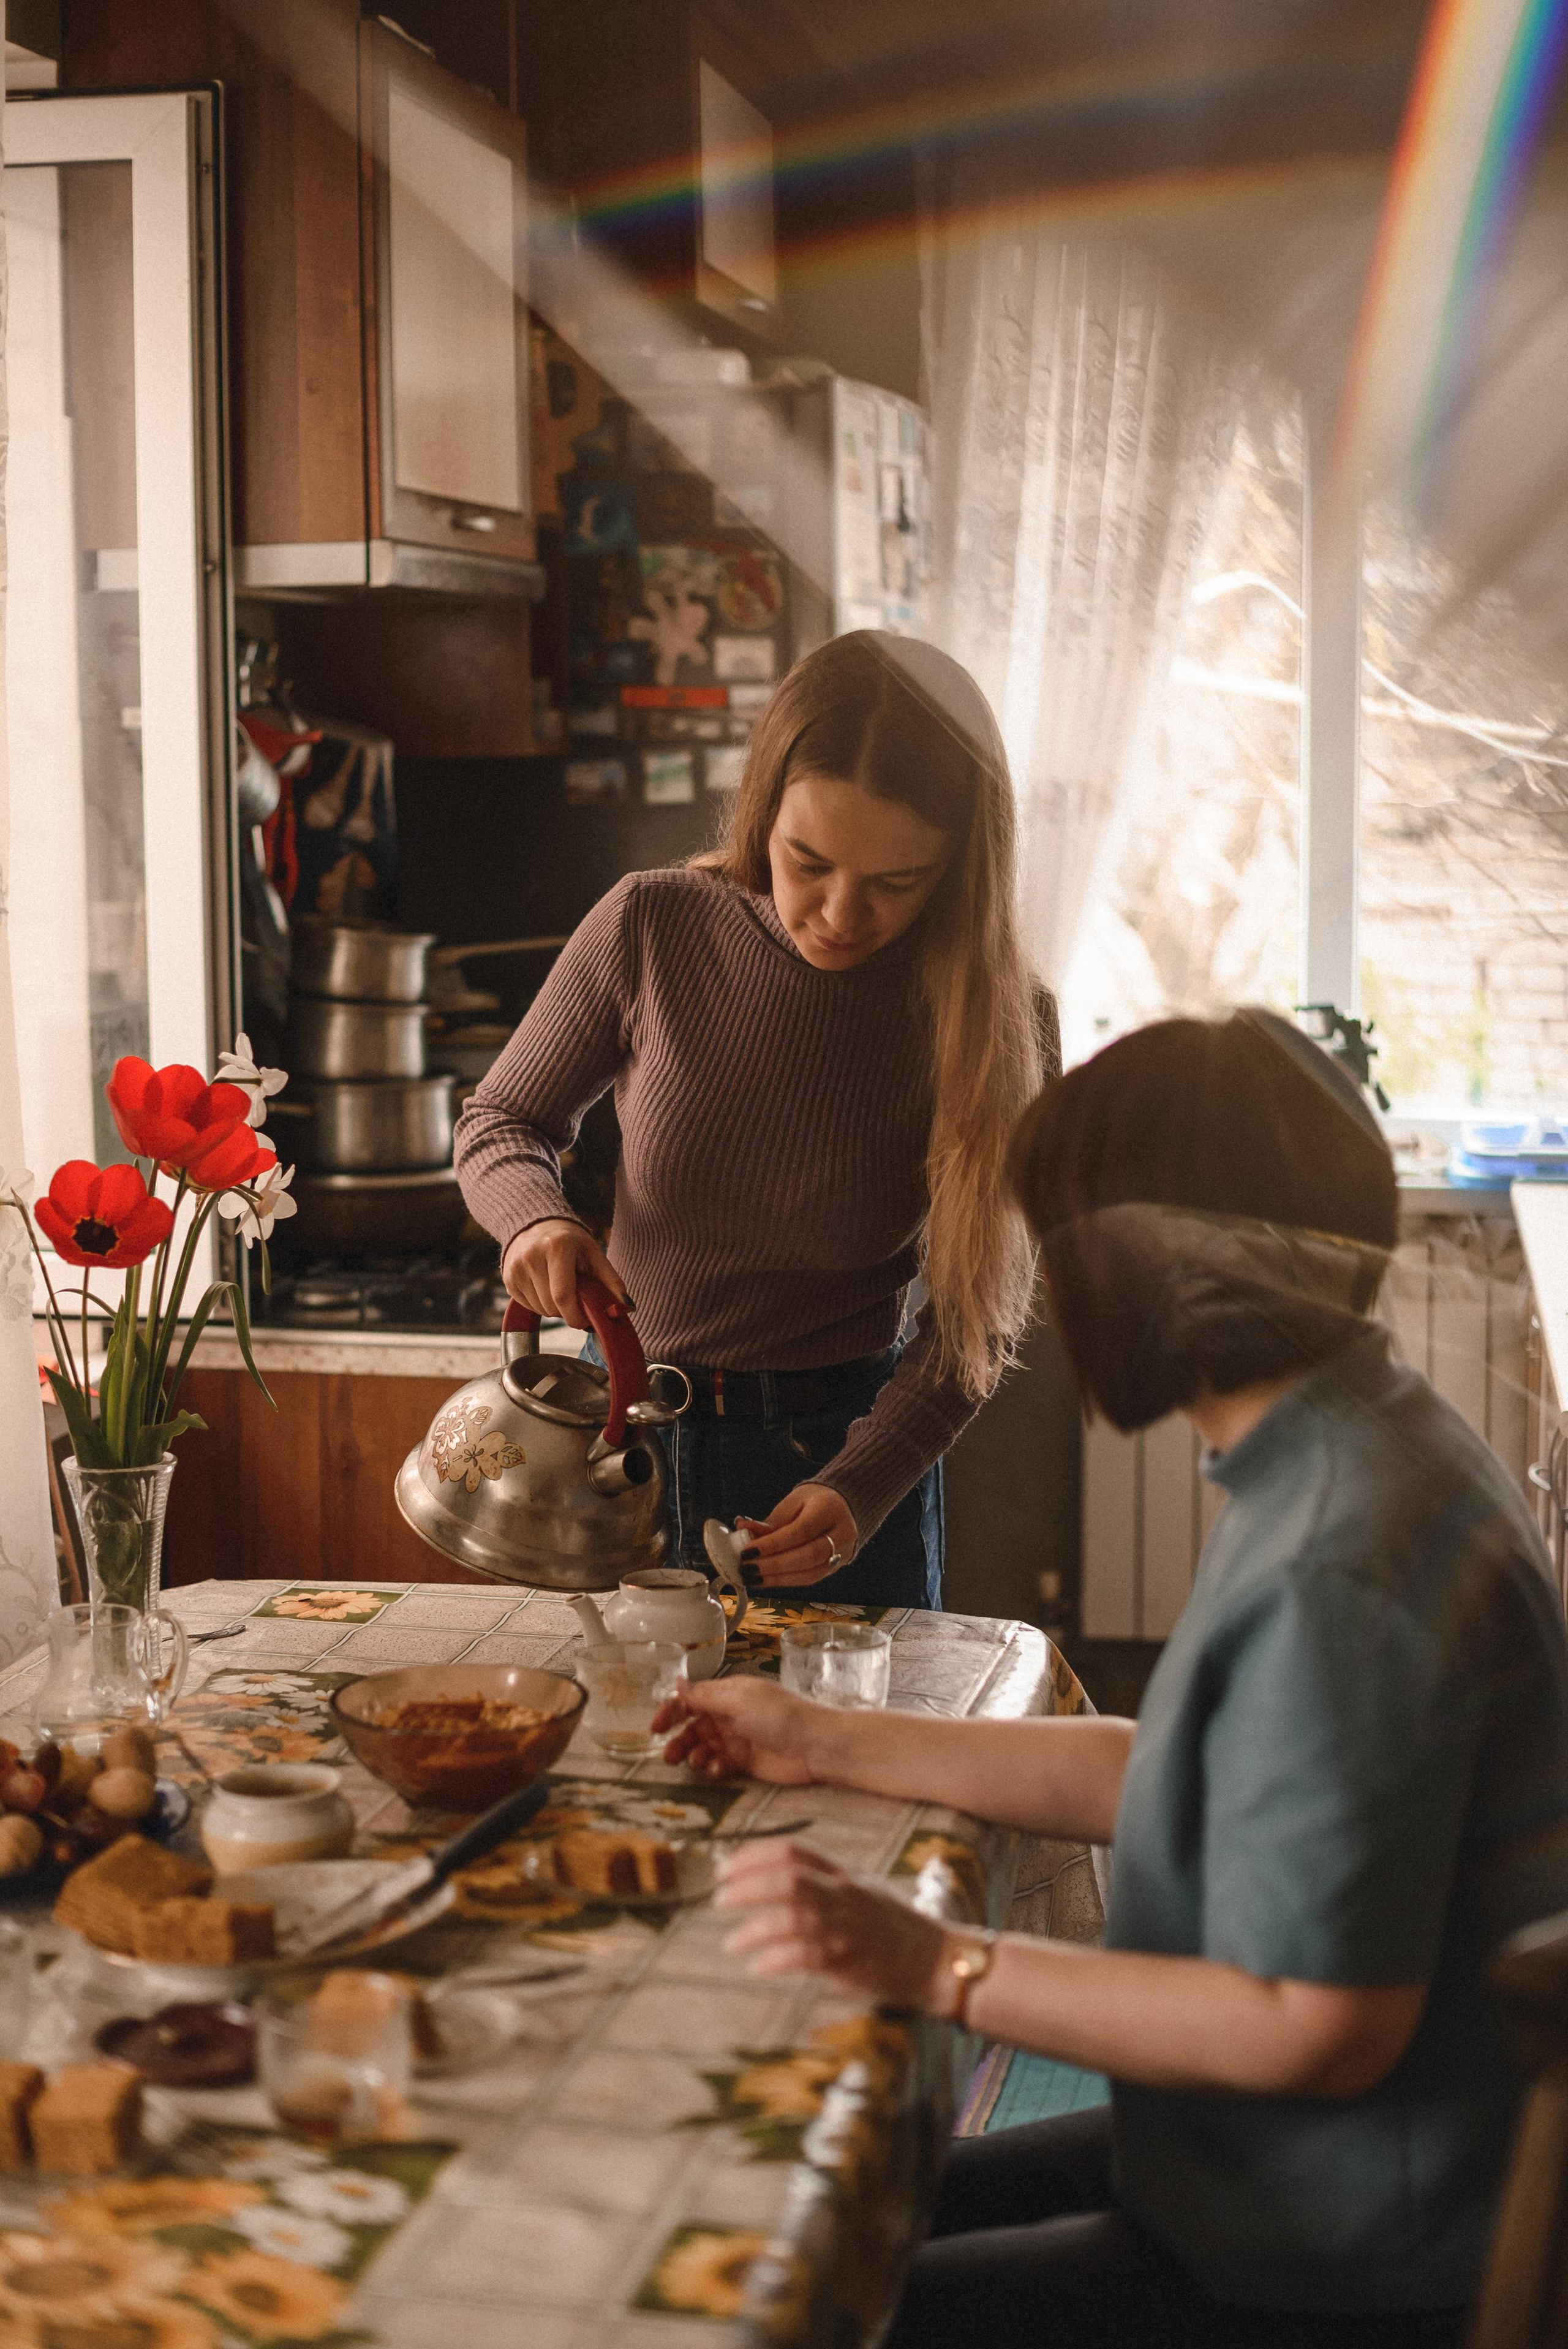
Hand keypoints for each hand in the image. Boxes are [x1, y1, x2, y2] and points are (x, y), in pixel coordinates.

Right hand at [501, 1219, 626, 1328]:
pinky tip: (545, 1287)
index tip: (585, 1320)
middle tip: (575, 1296)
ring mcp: (516, 1268)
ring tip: (559, 1287)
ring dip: (554, 1308)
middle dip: (567, 1310)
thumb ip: (611, 1281)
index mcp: (556, 1247)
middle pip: (551, 1307)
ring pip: (540, 1310)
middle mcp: (531, 1256)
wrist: (536, 1224)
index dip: (576, 1316)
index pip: (563, 1296)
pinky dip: (540, 1304)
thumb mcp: (594, 1253)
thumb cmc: (570, 1241)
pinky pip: (528, 1307)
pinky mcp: (507, 1279)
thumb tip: (627, 1308)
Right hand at [655, 1676, 819, 1785]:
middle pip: (693, 1727)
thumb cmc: (779, 1716)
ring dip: (694, 1756)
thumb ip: (705, 1696)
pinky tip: (720, 1769)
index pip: (690, 1700)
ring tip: (698, 1763)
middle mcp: (729, 1715)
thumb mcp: (739, 1700)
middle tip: (669, 1756)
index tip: (655, 1728)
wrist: (816, 1746)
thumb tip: (677, 1682)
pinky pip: (719, 1765)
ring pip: (703, 1748)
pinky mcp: (745, 1763)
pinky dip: (714, 1768)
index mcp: (727, 1694)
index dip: (671, 1712)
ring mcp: (737, 1740)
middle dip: (679, 1740)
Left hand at [716, 1838, 952, 2008]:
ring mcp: (848, 1926)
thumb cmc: (896, 1926)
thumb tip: (776, 1879)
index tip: (724, 1867)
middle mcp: (844, 1894)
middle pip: (787, 1878)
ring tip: (731, 1942)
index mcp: (844, 1874)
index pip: (793, 1851)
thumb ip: (827, 1882)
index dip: (753, 1855)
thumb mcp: (864, 1889)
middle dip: (746, 1885)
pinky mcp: (851, 1960)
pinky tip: (758, 1966)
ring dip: (754, 1929)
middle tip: (718, 1898)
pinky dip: (776, 1959)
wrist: (937, 1960)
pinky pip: (806, 1956)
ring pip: (792, 1917)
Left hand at [739, 1484, 857, 1588]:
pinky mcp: (835, 1568)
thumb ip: (771, 1521)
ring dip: (777, 1578)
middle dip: (774, 1565)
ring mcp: (842, 1553)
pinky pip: (810, 1579)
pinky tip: (765, 1580)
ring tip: (752, 1577)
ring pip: (810, 1573)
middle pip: (808, 1555)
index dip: (773, 1544)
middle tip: (747, 1567)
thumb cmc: (814, 1502)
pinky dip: (785, 1581)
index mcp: (830, 1509)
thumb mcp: (793, 1502)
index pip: (801, 1531)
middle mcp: (842, 1533)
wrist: (841, 1508)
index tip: (748, 1551)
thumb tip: (743, 1530)